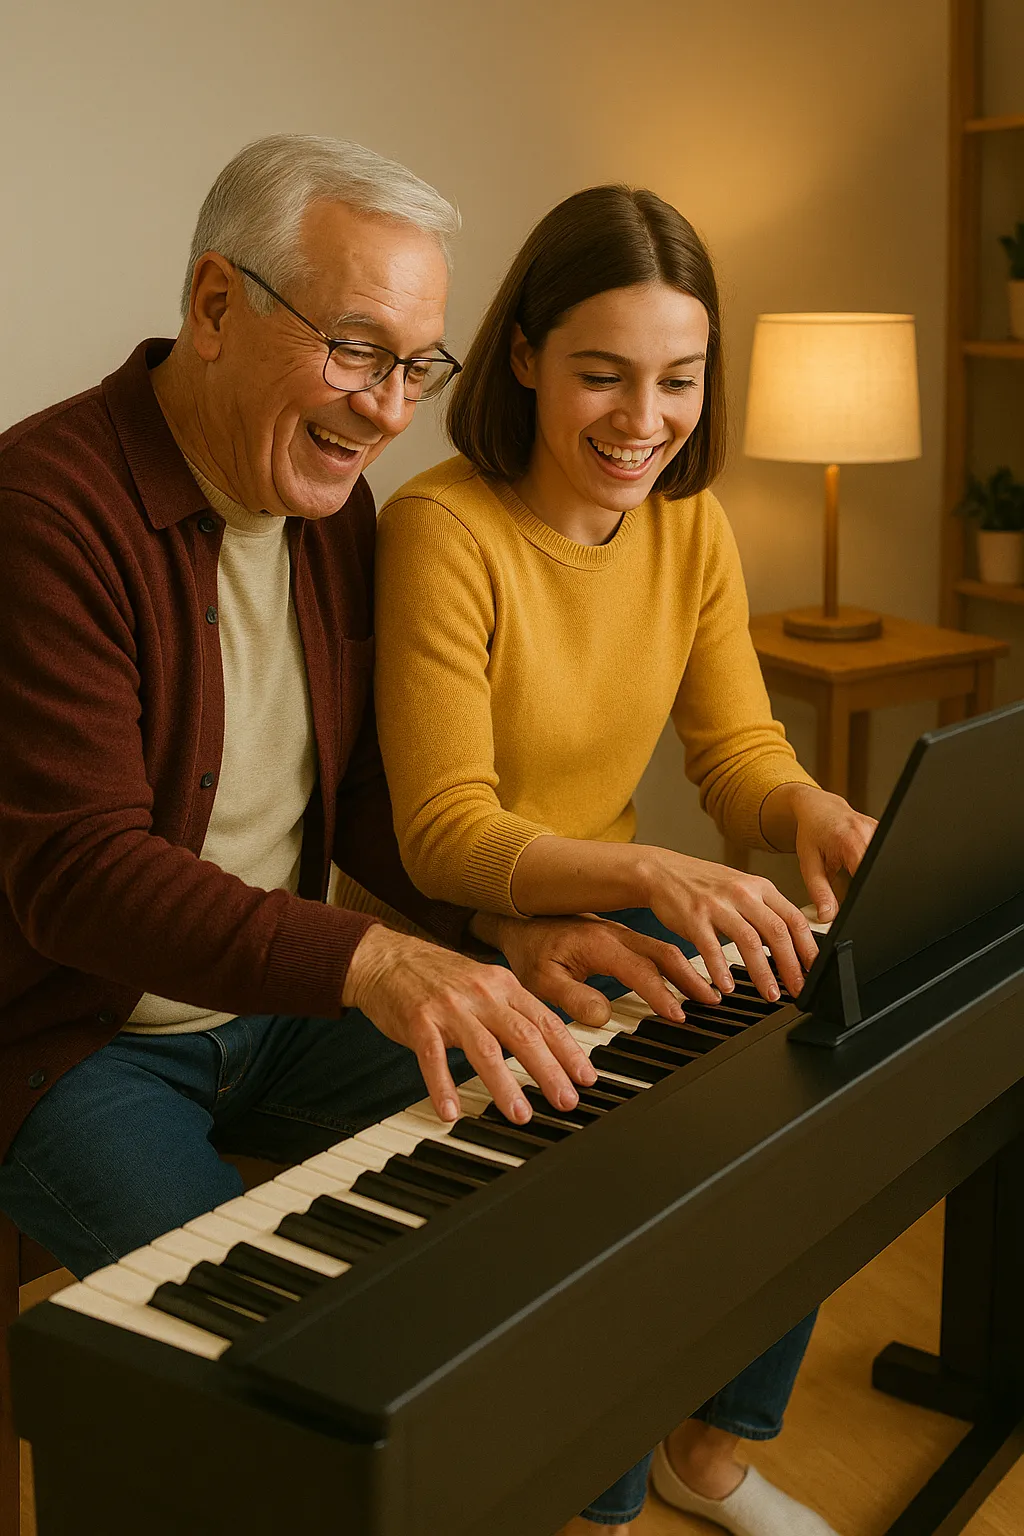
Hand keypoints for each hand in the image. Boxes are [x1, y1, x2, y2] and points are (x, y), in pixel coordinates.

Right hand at [342, 924, 596, 1124]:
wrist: (386, 958)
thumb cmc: (439, 977)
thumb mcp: (485, 983)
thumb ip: (513, 1010)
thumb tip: (548, 1046)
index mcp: (503, 984)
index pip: (544, 1021)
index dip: (569, 1051)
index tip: (586, 1078)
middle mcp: (482, 994)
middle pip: (523, 1035)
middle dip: (549, 1071)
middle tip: (567, 1101)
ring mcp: (450, 1007)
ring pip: (484, 1049)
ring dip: (504, 1085)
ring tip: (521, 1115)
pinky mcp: (419, 1021)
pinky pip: (433, 1058)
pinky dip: (442, 1086)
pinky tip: (451, 1112)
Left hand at [471, 912, 720, 1026]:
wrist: (519, 923)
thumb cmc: (529, 951)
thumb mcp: (540, 981)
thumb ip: (571, 998)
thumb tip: (604, 1016)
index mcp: (599, 944)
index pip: (640, 971)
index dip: (662, 994)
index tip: (679, 1015)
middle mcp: (616, 935)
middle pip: (664, 954)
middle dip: (691, 978)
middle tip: (714, 1001)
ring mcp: (621, 935)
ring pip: (663, 949)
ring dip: (688, 970)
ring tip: (709, 993)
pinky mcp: (621, 939)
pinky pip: (654, 949)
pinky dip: (676, 963)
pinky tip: (686, 979)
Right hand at [638, 846, 819, 1000]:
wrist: (662, 871)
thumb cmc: (703, 885)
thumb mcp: (741, 888)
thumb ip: (764, 911)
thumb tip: (790, 943)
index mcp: (759, 887)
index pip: (794, 918)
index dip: (808, 948)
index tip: (814, 971)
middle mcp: (742, 892)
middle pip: (777, 931)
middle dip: (791, 966)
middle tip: (797, 990)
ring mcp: (717, 904)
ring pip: (749, 941)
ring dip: (763, 973)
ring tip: (770, 995)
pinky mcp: (693, 916)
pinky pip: (711, 947)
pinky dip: (721, 970)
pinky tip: (727, 987)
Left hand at [786, 786, 876, 922]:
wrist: (818, 807)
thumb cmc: (811, 832)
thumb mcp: (809, 864)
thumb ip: (819, 892)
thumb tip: (828, 916)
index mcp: (849, 840)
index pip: (867, 873)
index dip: (866, 891)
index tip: (859, 903)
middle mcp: (868, 831)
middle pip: (880, 868)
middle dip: (870, 884)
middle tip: (853, 887)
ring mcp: (879, 829)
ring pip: (884, 861)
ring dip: (873, 872)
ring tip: (853, 869)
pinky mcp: (883, 830)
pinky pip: (884, 852)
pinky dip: (875, 862)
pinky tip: (863, 861)